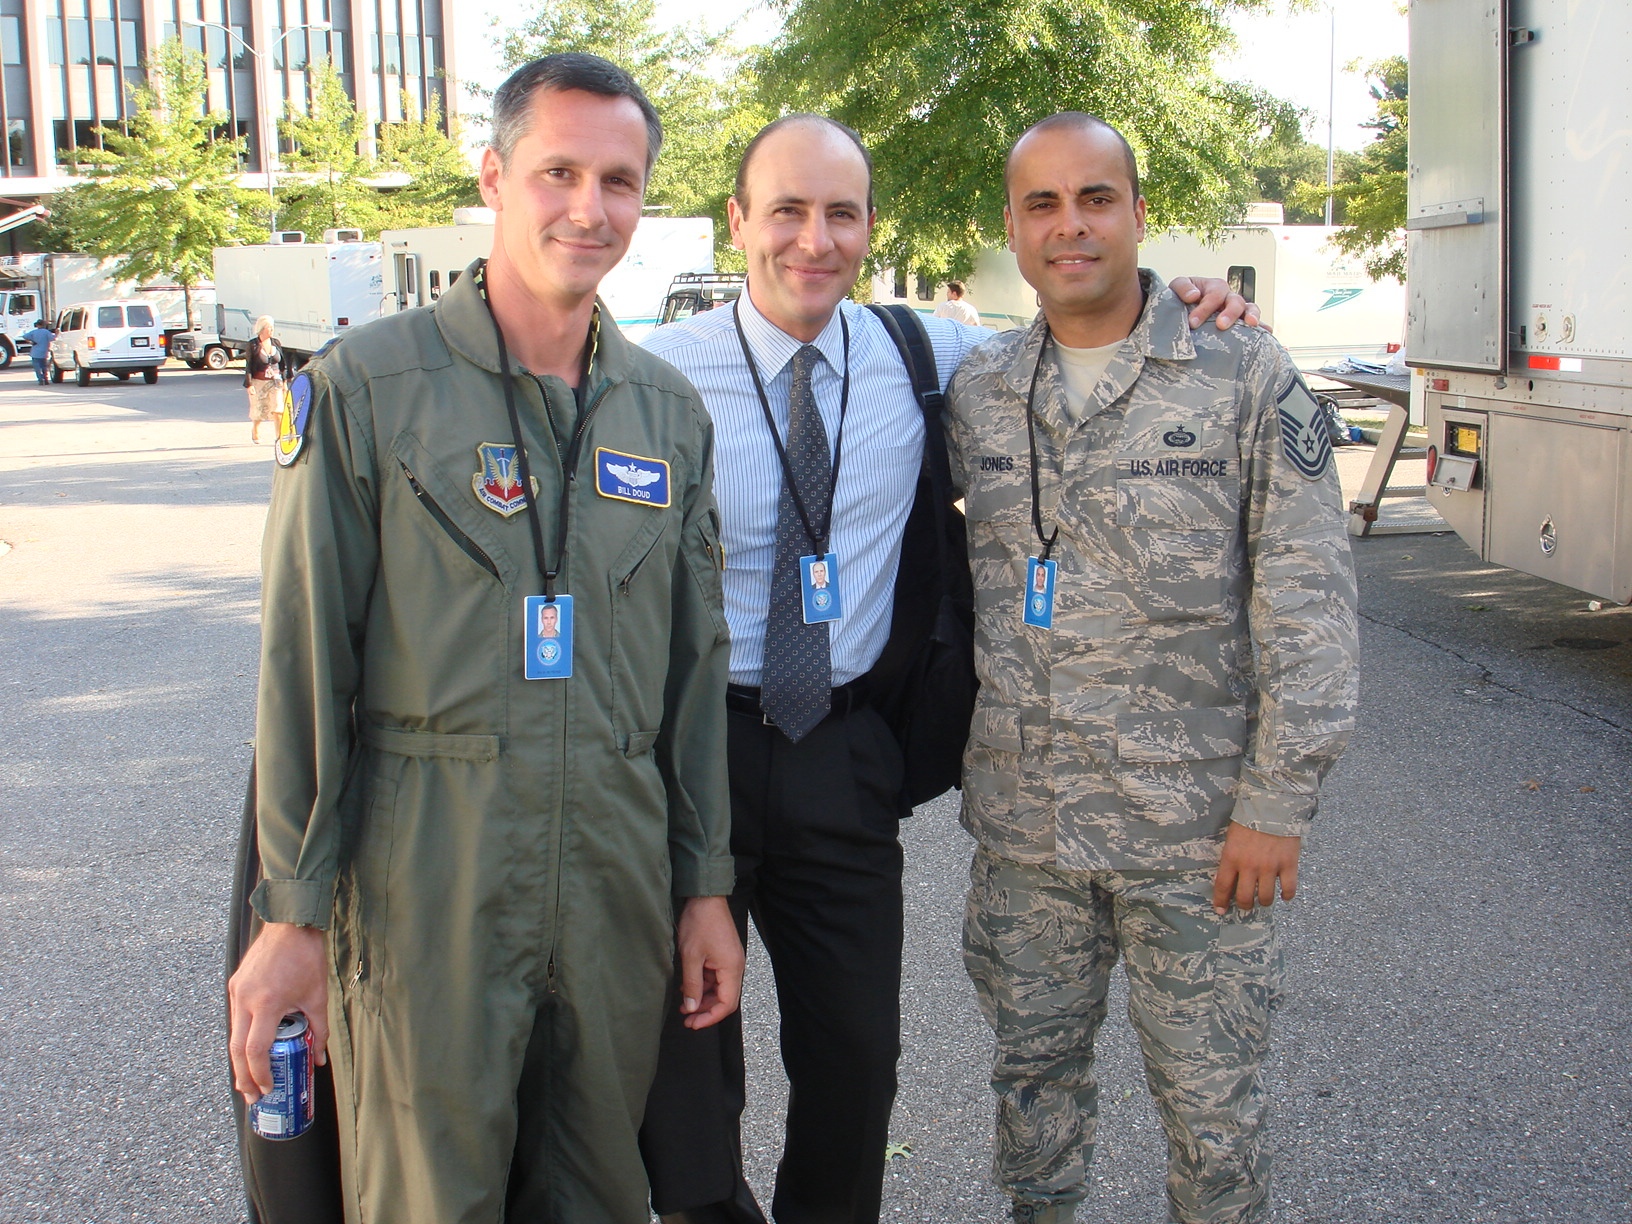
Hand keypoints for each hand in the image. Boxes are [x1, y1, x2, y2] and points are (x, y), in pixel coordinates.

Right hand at [228, 922, 329, 1101]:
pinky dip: (241, 1037)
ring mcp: (237, 991)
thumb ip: (319, 1029)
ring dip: (240, 1059)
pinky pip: (235, 1018)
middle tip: (252, 1095)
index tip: (268, 1087)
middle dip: (244, 1076)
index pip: (256, 1049)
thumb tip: (318, 1058)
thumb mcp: (318, 996)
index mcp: (266, 1003)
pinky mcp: (235, 984)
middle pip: (237, 1049)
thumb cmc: (306, 957)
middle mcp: (245, 999)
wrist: (290, 924)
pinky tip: (250, 1049)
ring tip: (250, 1079)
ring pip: (233, 1034)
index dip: (260, 1073)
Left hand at [676, 895, 742, 1029]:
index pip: (727, 1004)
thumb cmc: (700, 923)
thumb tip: (691, 1008)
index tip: (693, 1024)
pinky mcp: (724, 956)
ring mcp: (730, 961)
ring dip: (702, 998)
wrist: (706, 897)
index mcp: (731, 969)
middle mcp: (735, 967)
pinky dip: (702, 985)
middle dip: (705, 1010)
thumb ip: (692, 985)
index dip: (710, 1018)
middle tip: (686, 1019)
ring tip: (683, 1004)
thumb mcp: (690, 956)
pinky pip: (715, 977)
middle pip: (724, 999)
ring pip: (719, 989)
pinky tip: (687, 987)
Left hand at [1168, 276, 1265, 331]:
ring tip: (1251, 324)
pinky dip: (1262, 327)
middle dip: (1229, 313)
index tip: (1193, 322)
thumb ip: (1182, 287)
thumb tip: (1194, 295)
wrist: (1181, 311)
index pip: (1214, 295)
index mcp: (1214, 287)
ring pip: (1249, 308)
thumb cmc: (1181, 300)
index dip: (1204, 308)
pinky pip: (1255, 324)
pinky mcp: (1240, 323)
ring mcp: (1236, 310)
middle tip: (1221, 325)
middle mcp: (1228, 297)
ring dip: (1251, 315)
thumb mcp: (1176, 288)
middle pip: (1235, 301)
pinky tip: (1267, 333)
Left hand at [1211, 821, 1300, 913]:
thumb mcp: (1232, 837)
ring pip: (1266, 897)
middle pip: (1245, 898)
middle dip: (1244, 905)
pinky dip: (1286, 895)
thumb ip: (1232, 857)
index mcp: (1232, 857)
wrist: (1273, 805)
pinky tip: (1283, 894)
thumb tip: (1232, 877)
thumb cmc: (1249, 818)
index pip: (1223, 886)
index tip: (1220, 910)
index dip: (1221, 901)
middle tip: (1246, 904)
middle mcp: (1250, 865)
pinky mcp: (1289, 864)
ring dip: (1264, 902)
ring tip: (1264, 899)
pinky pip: (1289, 888)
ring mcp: (1270, 866)